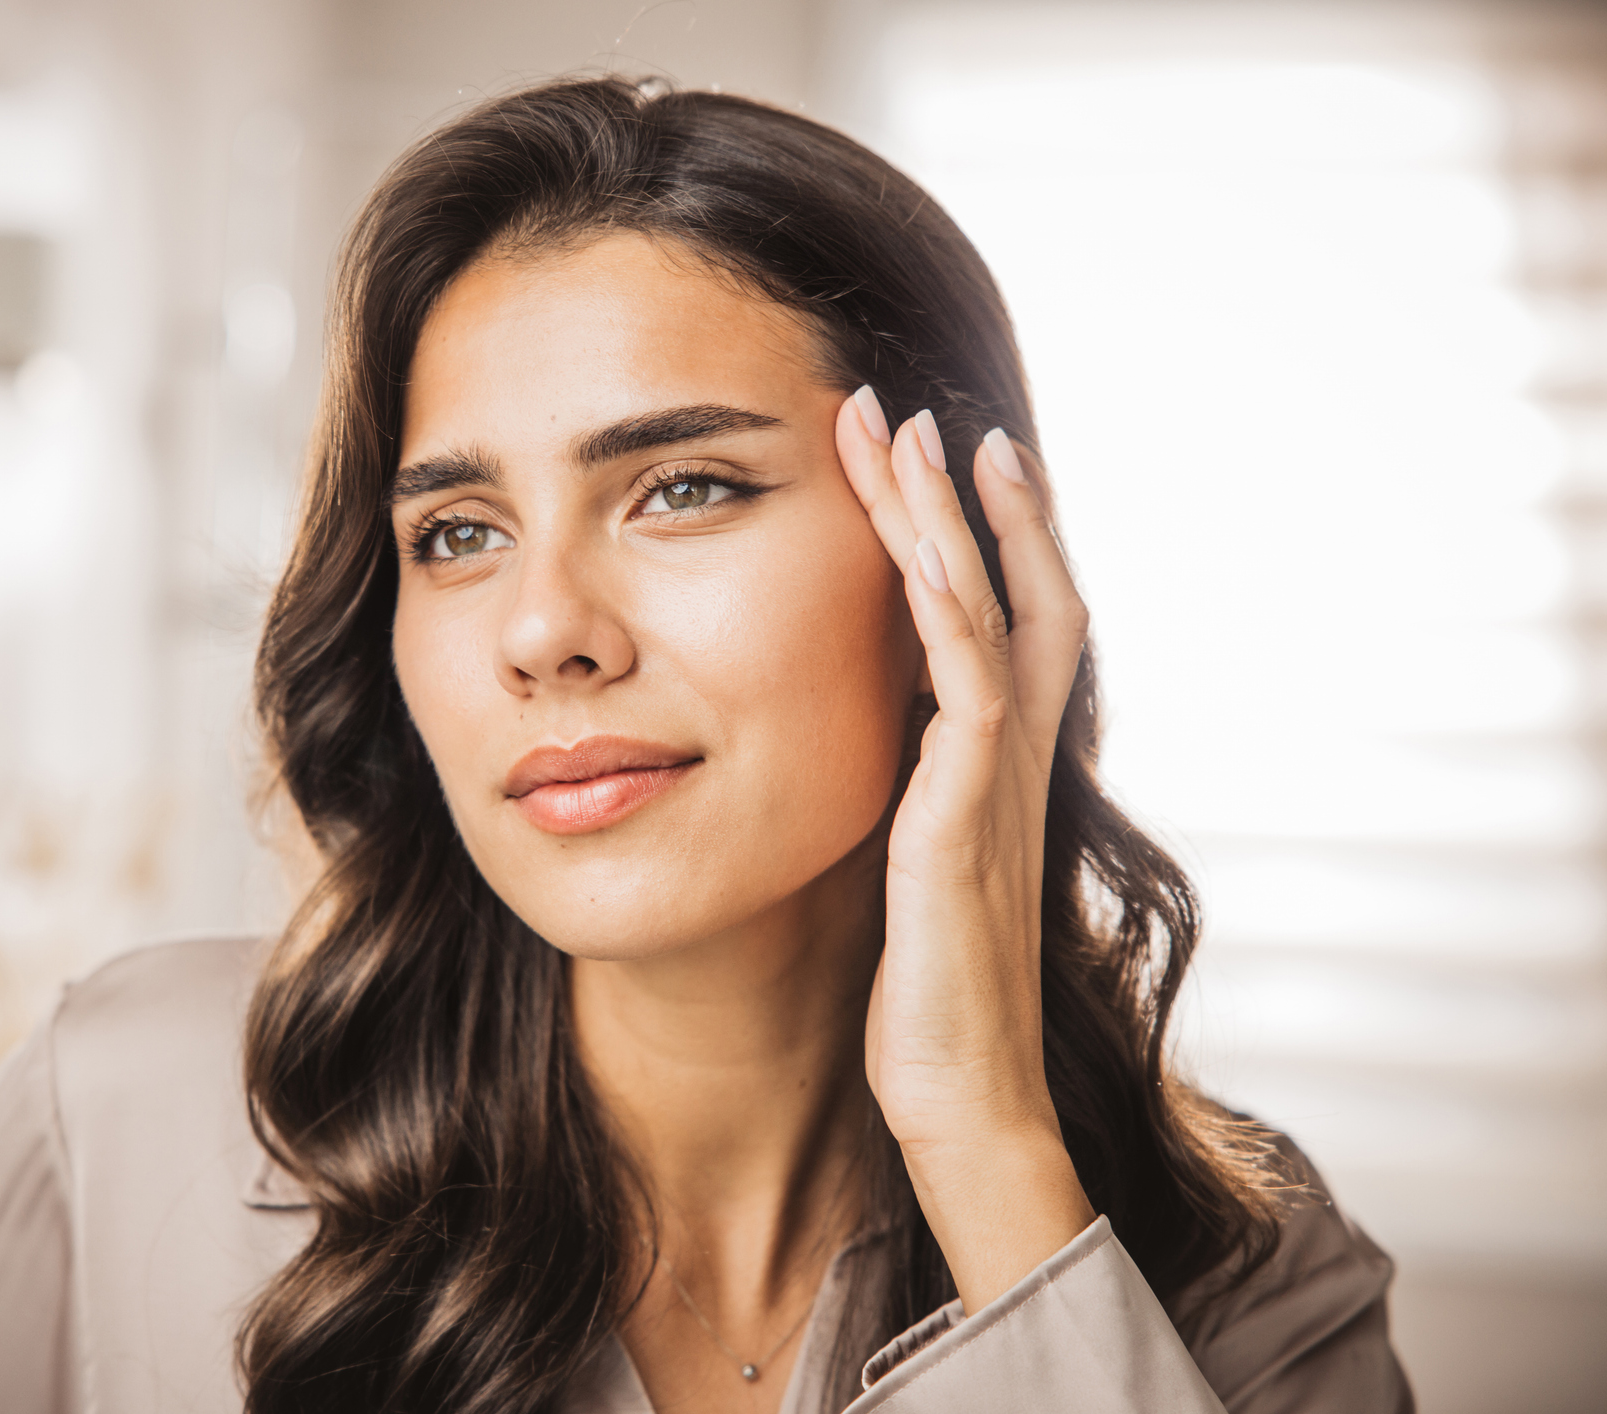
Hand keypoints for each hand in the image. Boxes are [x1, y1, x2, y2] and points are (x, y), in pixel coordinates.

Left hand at [835, 389, 1096, 1313]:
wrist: (961, 1093)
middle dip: (968, 494)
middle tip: (917, 405)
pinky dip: (950, 606)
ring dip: (951, 517)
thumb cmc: (928, 993)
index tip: (939, 454)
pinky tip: (922, 548)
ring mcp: (997, 781)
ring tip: (915, 430)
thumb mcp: (911, 864)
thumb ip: (907, 790)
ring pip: (991, 613)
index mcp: (994, 763)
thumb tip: (869, 739)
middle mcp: (1012, 756)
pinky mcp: (964, 817)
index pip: (1007, 616)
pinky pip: (968, 686)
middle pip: (1016, 586)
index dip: (985, 531)